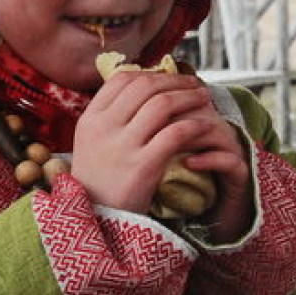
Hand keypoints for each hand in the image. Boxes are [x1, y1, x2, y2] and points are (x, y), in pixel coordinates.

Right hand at [73, 72, 252, 238]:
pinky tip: (205, 125)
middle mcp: (103, 128)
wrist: (98, 220)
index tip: (171, 78)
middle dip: (175, 81)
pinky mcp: (142, 166)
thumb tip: (141, 85)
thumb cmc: (102, 180)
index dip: (151, 73)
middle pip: (145, 87)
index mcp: (90, 119)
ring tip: (204, 99)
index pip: (122, 79)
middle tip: (194, 84)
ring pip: (162, 105)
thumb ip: (113, 117)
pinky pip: (175, 133)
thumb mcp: (94, 143)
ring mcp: (122, 146)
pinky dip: (194, 124)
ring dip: (189, 97)